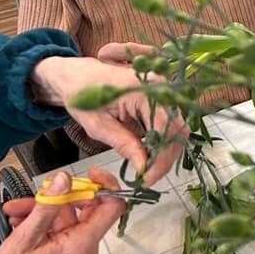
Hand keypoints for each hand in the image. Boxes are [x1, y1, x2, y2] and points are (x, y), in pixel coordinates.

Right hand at [0, 169, 124, 253]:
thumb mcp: (25, 237)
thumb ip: (48, 205)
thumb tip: (64, 180)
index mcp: (81, 246)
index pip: (112, 207)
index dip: (103, 186)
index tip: (90, 174)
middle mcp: (84, 252)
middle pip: (85, 210)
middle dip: (58, 198)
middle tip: (39, 192)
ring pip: (67, 218)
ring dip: (43, 210)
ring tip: (19, 210)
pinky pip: (61, 230)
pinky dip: (42, 223)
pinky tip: (22, 221)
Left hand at [31, 53, 186, 185]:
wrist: (78, 74)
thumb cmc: (82, 95)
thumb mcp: (98, 125)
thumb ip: (123, 144)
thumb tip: (143, 166)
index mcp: (144, 92)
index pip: (165, 130)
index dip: (160, 158)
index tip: (147, 179)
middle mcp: (159, 87)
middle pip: (177, 129)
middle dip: (166, 158)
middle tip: (148, 178)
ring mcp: (162, 90)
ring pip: (177, 127)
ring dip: (166, 150)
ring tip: (147, 167)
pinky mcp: (160, 96)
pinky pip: (170, 121)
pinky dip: (162, 140)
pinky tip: (148, 152)